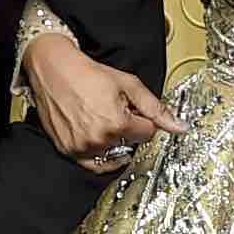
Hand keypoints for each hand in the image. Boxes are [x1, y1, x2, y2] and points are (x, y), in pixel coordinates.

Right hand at [26, 31, 185, 172]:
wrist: (54, 70)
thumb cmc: (88, 74)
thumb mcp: (129, 85)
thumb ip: (156, 109)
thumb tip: (180, 127)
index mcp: (118, 124)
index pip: (148, 133)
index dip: (143, 119)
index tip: (131, 109)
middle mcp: (100, 139)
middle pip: (130, 144)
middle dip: (127, 129)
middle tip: (112, 110)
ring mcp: (82, 147)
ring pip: (112, 153)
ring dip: (111, 141)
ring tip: (100, 119)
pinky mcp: (68, 150)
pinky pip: (92, 163)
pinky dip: (98, 154)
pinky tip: (96, 137)